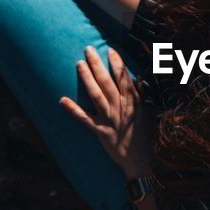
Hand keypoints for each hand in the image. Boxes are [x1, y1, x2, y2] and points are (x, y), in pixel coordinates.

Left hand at [60, 45, 155, 179]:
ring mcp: (110, 119)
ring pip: (96, 95)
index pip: (124, 78)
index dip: (117, 63)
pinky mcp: (101, 131)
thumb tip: (137, 81)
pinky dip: (73, 110)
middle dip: (97, 64)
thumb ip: (139, 98)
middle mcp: (121, 108)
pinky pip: (85, 119)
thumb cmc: (146, 136)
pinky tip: (62, 100)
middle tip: (88, 49)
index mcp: (133, 103)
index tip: (109, 49)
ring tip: (79, 64)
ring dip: (87, 78)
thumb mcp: (147, 114)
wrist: (142, 160)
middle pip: (107, 82)